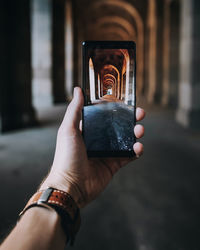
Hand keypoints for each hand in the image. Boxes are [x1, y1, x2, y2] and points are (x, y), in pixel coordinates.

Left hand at [40, 87, 144, 207]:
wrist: (71, 186)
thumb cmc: (66, 157)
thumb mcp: (68, 130)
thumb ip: (75, 110)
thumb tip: (77, 90)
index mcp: (88, 130)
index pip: (105, 115)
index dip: (116, 108)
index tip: (125, 102)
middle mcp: (98, 140)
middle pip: (118, 126)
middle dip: (131, 119)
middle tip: (140, 114)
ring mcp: (107, 152)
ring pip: (126, 139)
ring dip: (136, 133)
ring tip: (140, 130)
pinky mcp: (113, 164)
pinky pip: (128, 156)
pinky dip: (136, 151)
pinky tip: (138, 147)